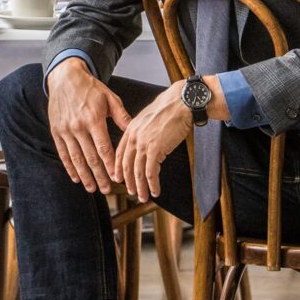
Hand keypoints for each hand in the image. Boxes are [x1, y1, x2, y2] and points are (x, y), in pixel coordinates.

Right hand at [47, 57, 131, 193]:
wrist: (65, 78)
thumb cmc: (91, 89)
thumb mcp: (110, 98)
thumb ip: (122, 116)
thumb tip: (134, 131)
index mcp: (94, 119)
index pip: (104, 148)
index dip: (111, 165)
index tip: (118, 178)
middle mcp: (78, 127)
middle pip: (90, 158)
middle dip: (100, 176)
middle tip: (107, 190)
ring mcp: (66, 130)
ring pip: (76, 158)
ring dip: (85, 176)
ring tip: (92, 188)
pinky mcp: (56, 131)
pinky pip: (63, 153)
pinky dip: (69, 167)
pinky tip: (76, 178)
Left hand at [112, 82, 192, 201]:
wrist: (180, 103)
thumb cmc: (169, 108)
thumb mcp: (148, 118)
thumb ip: (142, 131)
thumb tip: (144, 142)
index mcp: (130, 129)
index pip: (120, 153)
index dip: (118, 168)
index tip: (118, 178)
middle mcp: (134, 138)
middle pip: (126, 165)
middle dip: (128, 181)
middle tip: (131, 192)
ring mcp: (144, 144)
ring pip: (137, 172)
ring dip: (140, 187)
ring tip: (143, 196)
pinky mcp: (155, 149)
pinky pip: (151, 172)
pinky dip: (152, 184)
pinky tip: (155, 191)